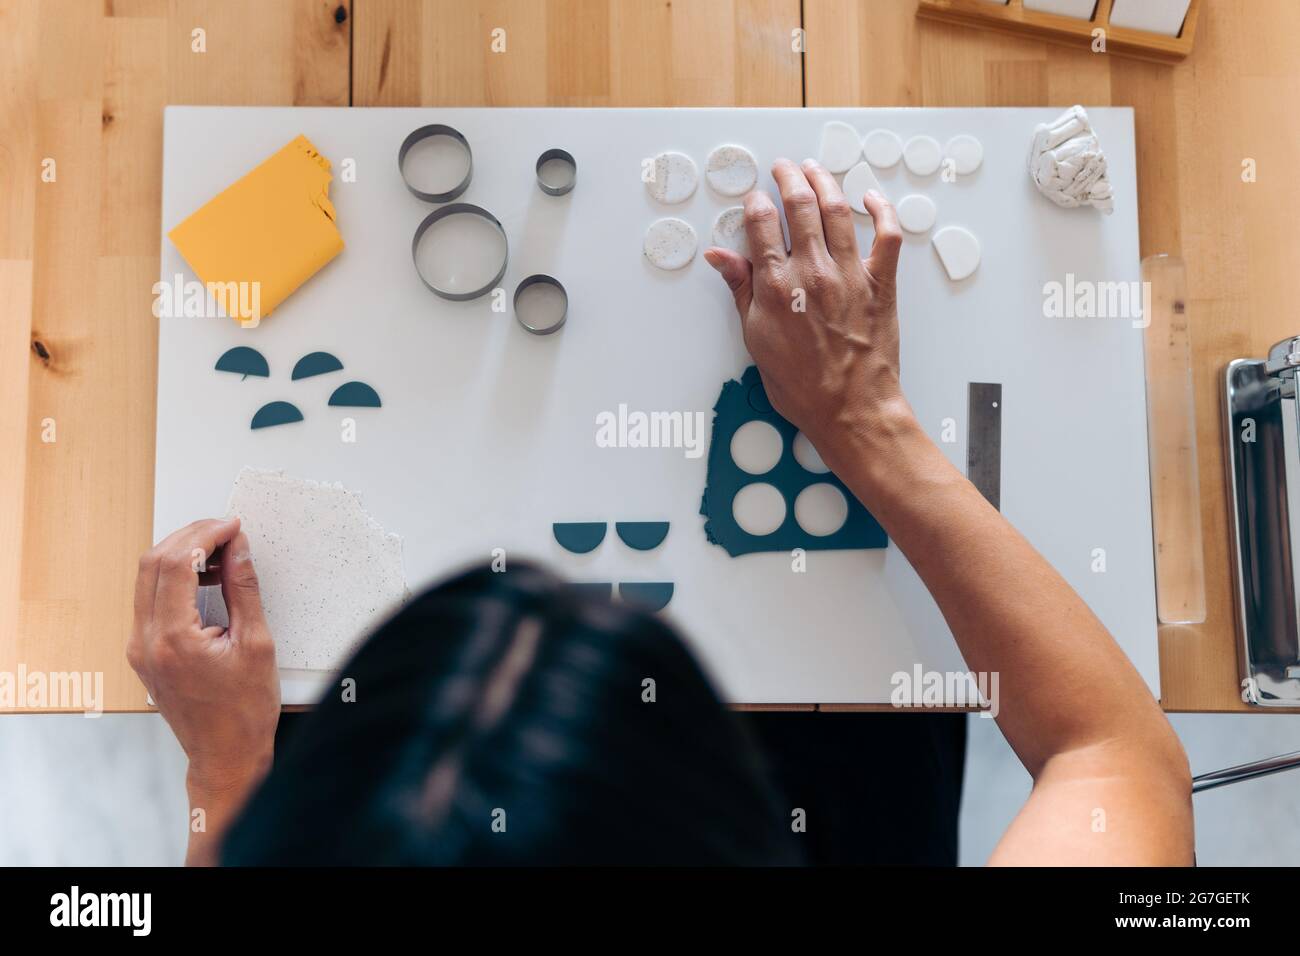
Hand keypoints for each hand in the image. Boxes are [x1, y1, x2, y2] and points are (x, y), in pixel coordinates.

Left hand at [128, 517, 279, 794]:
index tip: (231, 527)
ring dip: (179, 556)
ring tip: (219, 554)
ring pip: (146, 579)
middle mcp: (146, 642)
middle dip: (189, 537)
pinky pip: (150, 600)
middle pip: (153, 564)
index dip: (205, 535)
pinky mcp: (143, 652)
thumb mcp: (256, 643)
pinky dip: (174, 580)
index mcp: (174, 639)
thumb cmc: (244, 712)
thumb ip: (244, 589)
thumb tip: (238, 550)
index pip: (177, 563)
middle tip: (224, 531)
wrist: (225, 754)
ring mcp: (139, 648)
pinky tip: (203, 579)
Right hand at [704, 158, 913, 473]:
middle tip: (784, 168)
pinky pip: (887, 234)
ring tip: (815, 169)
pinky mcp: (880, 283)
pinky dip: (881, 210)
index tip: (755, 198)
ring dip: (825, 182)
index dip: (756, 203)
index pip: (762, 223)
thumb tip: (720, 257)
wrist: (850, 409)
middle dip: (789, 178)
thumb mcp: (755, 338)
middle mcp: (812, 271)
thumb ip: (741, 290)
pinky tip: (871, 197)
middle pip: (799, 205)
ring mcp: (849, 273)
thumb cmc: (802, 385)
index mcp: (777, 286)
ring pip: (837, 209)